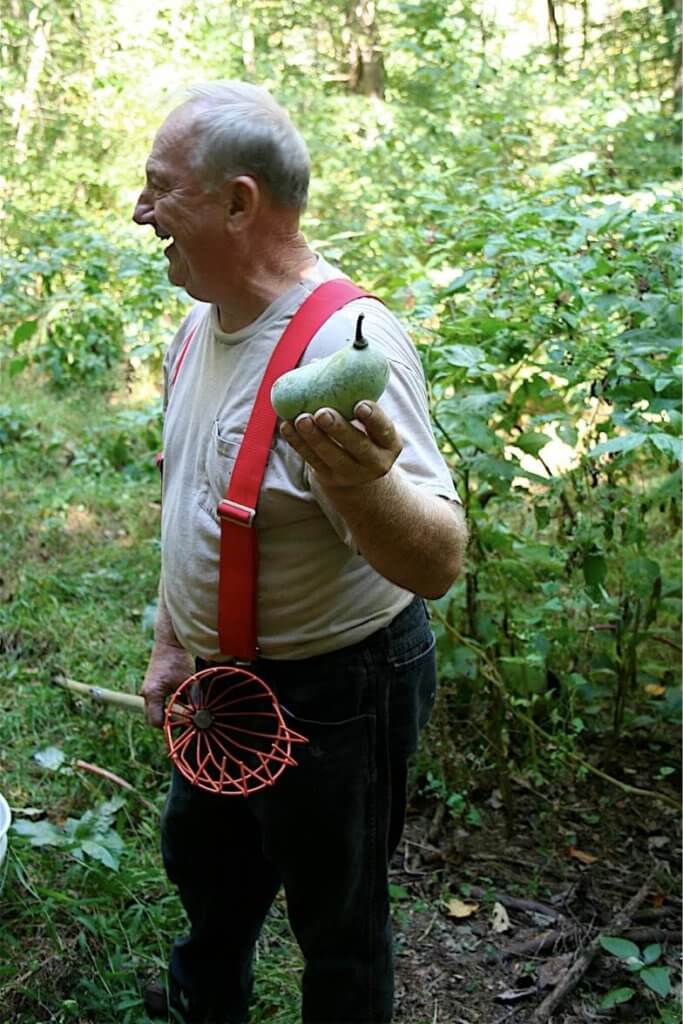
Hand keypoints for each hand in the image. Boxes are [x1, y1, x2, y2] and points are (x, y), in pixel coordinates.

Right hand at [140, 642, 193, 728]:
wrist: (169, 641)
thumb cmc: (178, 660)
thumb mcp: (187, 682)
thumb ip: (190, 700)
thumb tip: (199, 715)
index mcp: (152, 694)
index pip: (156, 721)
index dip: (169, 727)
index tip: (182, 727)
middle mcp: (145, 693)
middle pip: (152, 717)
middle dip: (166, 722)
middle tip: (182, 724)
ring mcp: (146, 689)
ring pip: (153, 709)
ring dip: (165, 713)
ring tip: (180, 714)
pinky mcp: (150, 685)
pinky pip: (155, 701)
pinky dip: (164, 705)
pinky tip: (176, 703)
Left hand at [280, 401, 401, 489]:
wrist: (358, 472)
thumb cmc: (363, 431)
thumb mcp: (369, 418)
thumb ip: (352, 393)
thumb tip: (317, 362)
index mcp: (389, 442)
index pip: (384, 429)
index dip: (374, 418)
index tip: (360, 405)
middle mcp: (374, 461)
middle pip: (357, 445)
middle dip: (338, 429)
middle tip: (322, 413)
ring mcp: (350, 473)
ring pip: (330, 455)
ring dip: (313, 437)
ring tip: (301, 418)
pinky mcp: (328, 477)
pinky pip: (311, 460)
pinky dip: (298, 443)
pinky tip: (288, 427)